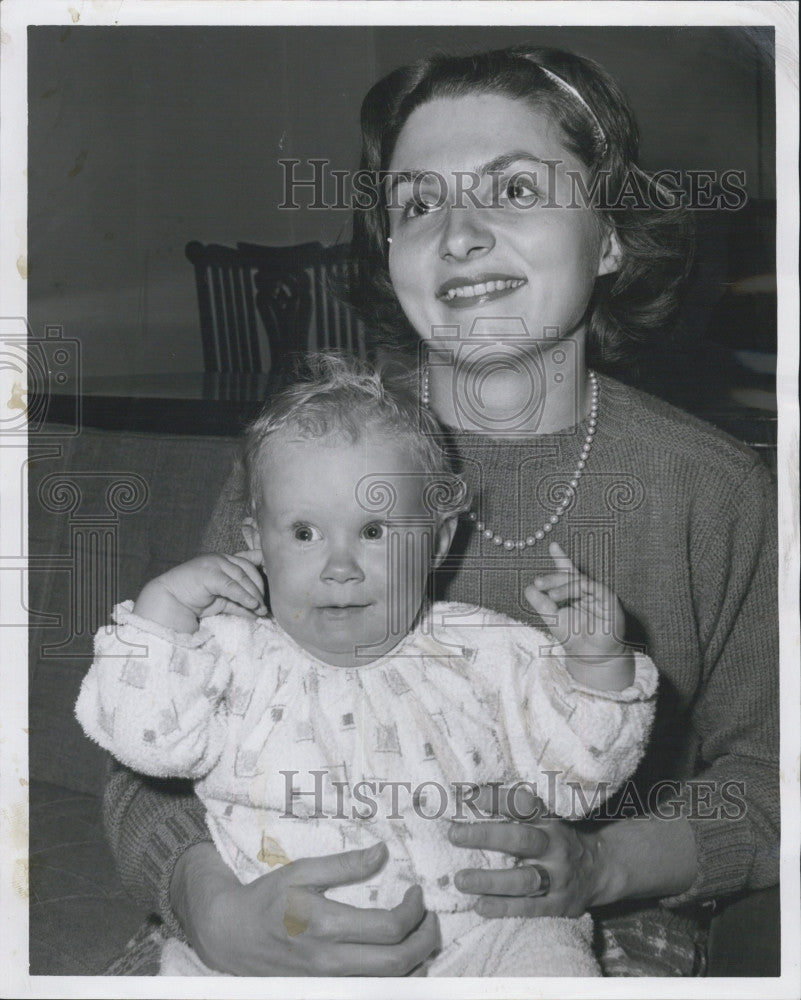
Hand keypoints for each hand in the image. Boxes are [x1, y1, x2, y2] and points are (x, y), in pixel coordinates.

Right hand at [134, 550, 266, 631]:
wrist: (170, 602)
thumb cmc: (195, 600)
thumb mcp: (223, 600)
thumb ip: (240, 602)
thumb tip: (260, 612)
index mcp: (225, 561)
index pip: (249, 559)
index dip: (263, 565)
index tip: (275, 575)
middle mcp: (221, 559)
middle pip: (249, 570)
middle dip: (260, 588)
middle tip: (265, 605)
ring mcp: (214, 564)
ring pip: (242, 578)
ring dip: (254, 595)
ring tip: (261, 609)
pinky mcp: (209, 574)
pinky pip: (232, 586)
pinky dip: (245, 596)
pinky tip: (253, 606)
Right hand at [172, 840, 438, 975]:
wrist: (232, 936)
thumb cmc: (268, 898)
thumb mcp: (302, 870)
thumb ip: (344, 864)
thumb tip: (382, 851)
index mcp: (325, 926)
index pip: (389, 928)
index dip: (414, 911)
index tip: (417, 892)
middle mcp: (330, 963)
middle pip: (397, 964)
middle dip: (426, 939)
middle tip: (430, 917)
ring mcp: (328, 983)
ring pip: (389, 985)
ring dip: (416, 962)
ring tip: (421, 935)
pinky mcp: (326, 991)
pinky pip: (373, 992)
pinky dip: (396, 979)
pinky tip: (401, 958)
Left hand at [448, 785, 603, 917]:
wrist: (600, 869)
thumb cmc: (557, 839)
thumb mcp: (545, 819)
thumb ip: (514, 812)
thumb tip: (466, 798)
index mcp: (550, 820)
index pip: (525, 805)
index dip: (498, 799)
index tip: (469, 797)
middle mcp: (555, 846)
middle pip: (522, 839)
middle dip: (487, 836)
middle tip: (454, 834)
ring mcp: (558, 877)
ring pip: (524, 879)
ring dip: (490, 880)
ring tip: (461, 879)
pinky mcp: (558, 905)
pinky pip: (530, 909)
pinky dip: (504, 908)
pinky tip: (480, 906)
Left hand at [525, 541, 632, 688]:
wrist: (591, 657)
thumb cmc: (574, 639)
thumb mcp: (552, 619)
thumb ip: (541, 603)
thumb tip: (528, 588)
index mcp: (576, 594)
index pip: (568, 572)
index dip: (562, 559)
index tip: (553, 546)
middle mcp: (587, 592)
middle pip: (570, 575)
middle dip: (553, 577)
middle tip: (538, 582)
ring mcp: (598, 594)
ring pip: (578, 580)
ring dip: (561, 584)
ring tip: (549, 595)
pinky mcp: (608, 599)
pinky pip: (591, 587)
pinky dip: (574, 588)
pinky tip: (559, 596)